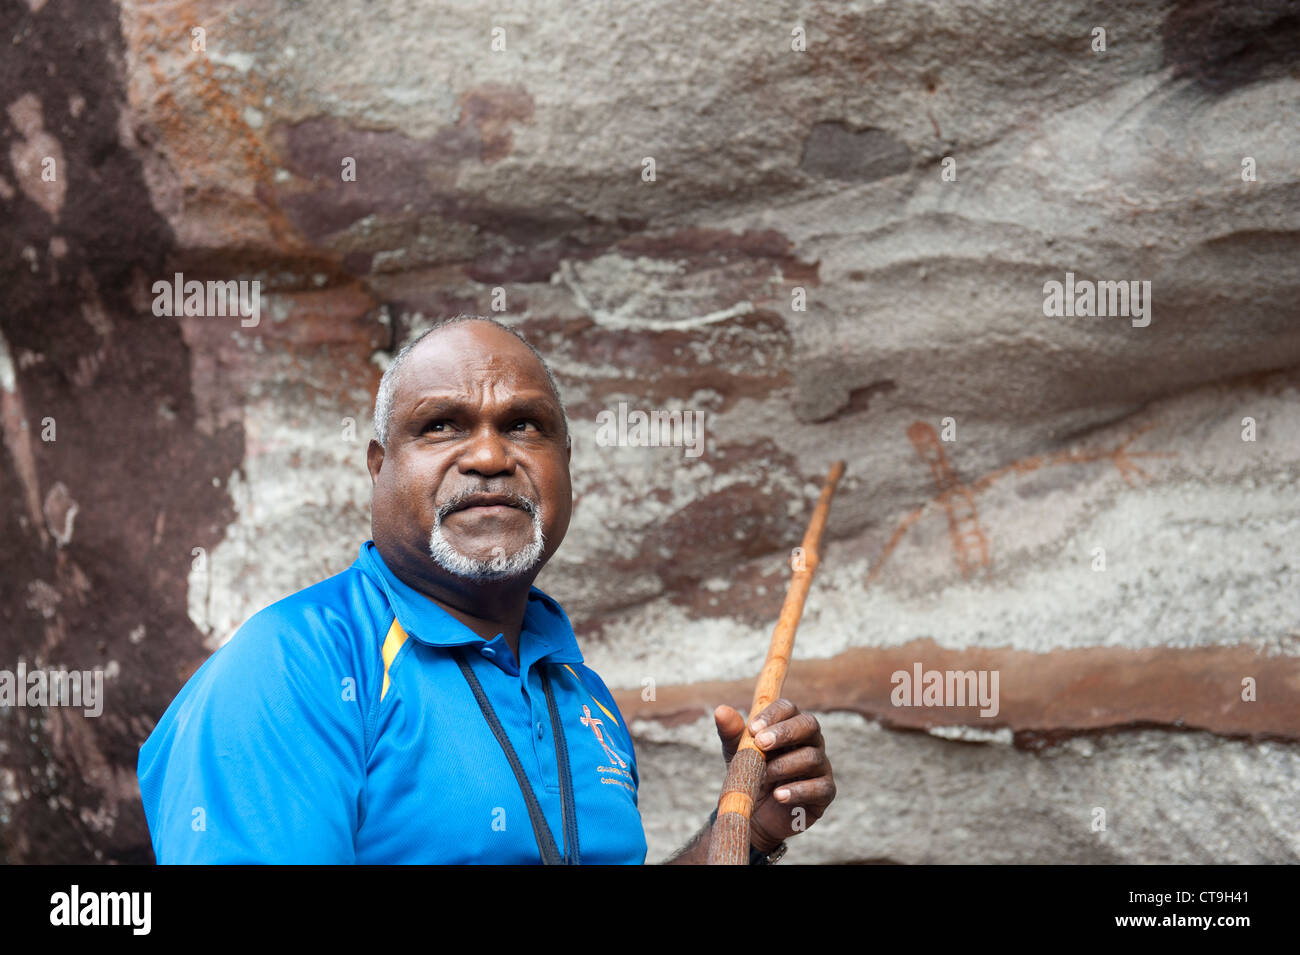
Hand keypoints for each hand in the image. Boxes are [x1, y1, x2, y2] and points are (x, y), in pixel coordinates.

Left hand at [714, 698, 834, 852]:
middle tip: (761, 744)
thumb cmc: (750, 776)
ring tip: (763, 777)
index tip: (753, 729)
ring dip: (784, 765)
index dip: (772, 715)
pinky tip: (779, 796)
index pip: (788, 708)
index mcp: (789, 726)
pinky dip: (798, 791)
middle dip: (785, 733)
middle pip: (809, 724)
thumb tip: (720, 710)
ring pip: (812, 757)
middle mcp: (810, 741)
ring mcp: (821, 766)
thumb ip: (732, 732)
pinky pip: (821, 786)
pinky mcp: (825, 792)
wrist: (754, 814)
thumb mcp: (737, 754)